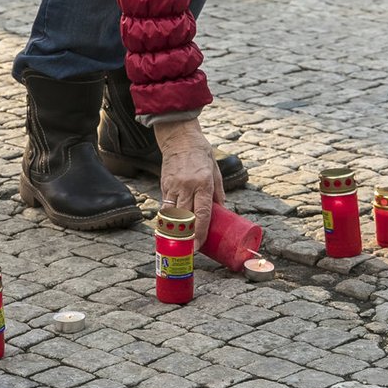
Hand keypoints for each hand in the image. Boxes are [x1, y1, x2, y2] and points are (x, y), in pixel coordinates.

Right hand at [155, 119, 224, 248]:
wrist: (180, 138)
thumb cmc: (202, 154)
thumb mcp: (215, 172)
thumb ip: (218, 193)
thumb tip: (222, 212)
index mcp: (204, 183)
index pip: (202, 213)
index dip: (200, 232)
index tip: (198, 246)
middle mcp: (188, 186)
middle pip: (185, 217)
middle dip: (186, 236)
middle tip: (189, 249)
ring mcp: (174, 185)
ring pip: (172, 214)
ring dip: (175, 229)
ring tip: (179, 241)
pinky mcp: (164, 184)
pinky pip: (166, 205)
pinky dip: (169, 217)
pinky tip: (171, 225)